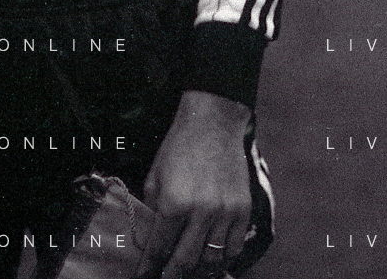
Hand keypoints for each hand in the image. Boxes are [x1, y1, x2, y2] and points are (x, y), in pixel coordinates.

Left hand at [137, 89, 251, 278]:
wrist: (213, 122)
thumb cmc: (179, 146)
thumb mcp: (155, 175)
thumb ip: (152, 209)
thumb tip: (150, 239)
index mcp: (174, 202)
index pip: (160, 248)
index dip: (150, 268)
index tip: (144, 277)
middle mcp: (201, 211)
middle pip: (186, 262)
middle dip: (172, 276)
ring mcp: (225, 213)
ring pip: (211, 260)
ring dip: (198, 272)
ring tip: (188, 274)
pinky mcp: (242, 210)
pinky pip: (234, 248)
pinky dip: (223, 260)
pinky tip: (213, 262)